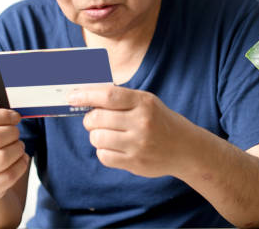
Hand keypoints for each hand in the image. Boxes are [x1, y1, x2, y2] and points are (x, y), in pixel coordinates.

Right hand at [0, 101, 28, 201]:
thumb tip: (3, 96)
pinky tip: (19, 158)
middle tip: (15, 132)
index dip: (4, 115)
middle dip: (13, 132)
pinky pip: (12, 173)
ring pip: (5, 156)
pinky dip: (21, 163)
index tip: (15, 116)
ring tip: (17, 145)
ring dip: (18, 147)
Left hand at [68, 85, 194, 177]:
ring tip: (106, 134)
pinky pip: (104, 156)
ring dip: (96, 135)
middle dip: (89, 119)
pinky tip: (113, 147)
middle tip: (93, 119)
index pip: (108, 96)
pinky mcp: (135, 163)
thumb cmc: (160, 121)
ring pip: (97, 138)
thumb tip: (85, 95)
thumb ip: (120, 99)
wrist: (185, 148)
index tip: (72, 96)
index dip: (86, 95)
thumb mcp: (146, 102)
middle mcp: (142, 122)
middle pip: (98, 118)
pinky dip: (103, 151)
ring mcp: (138, 144)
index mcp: (144, 102)